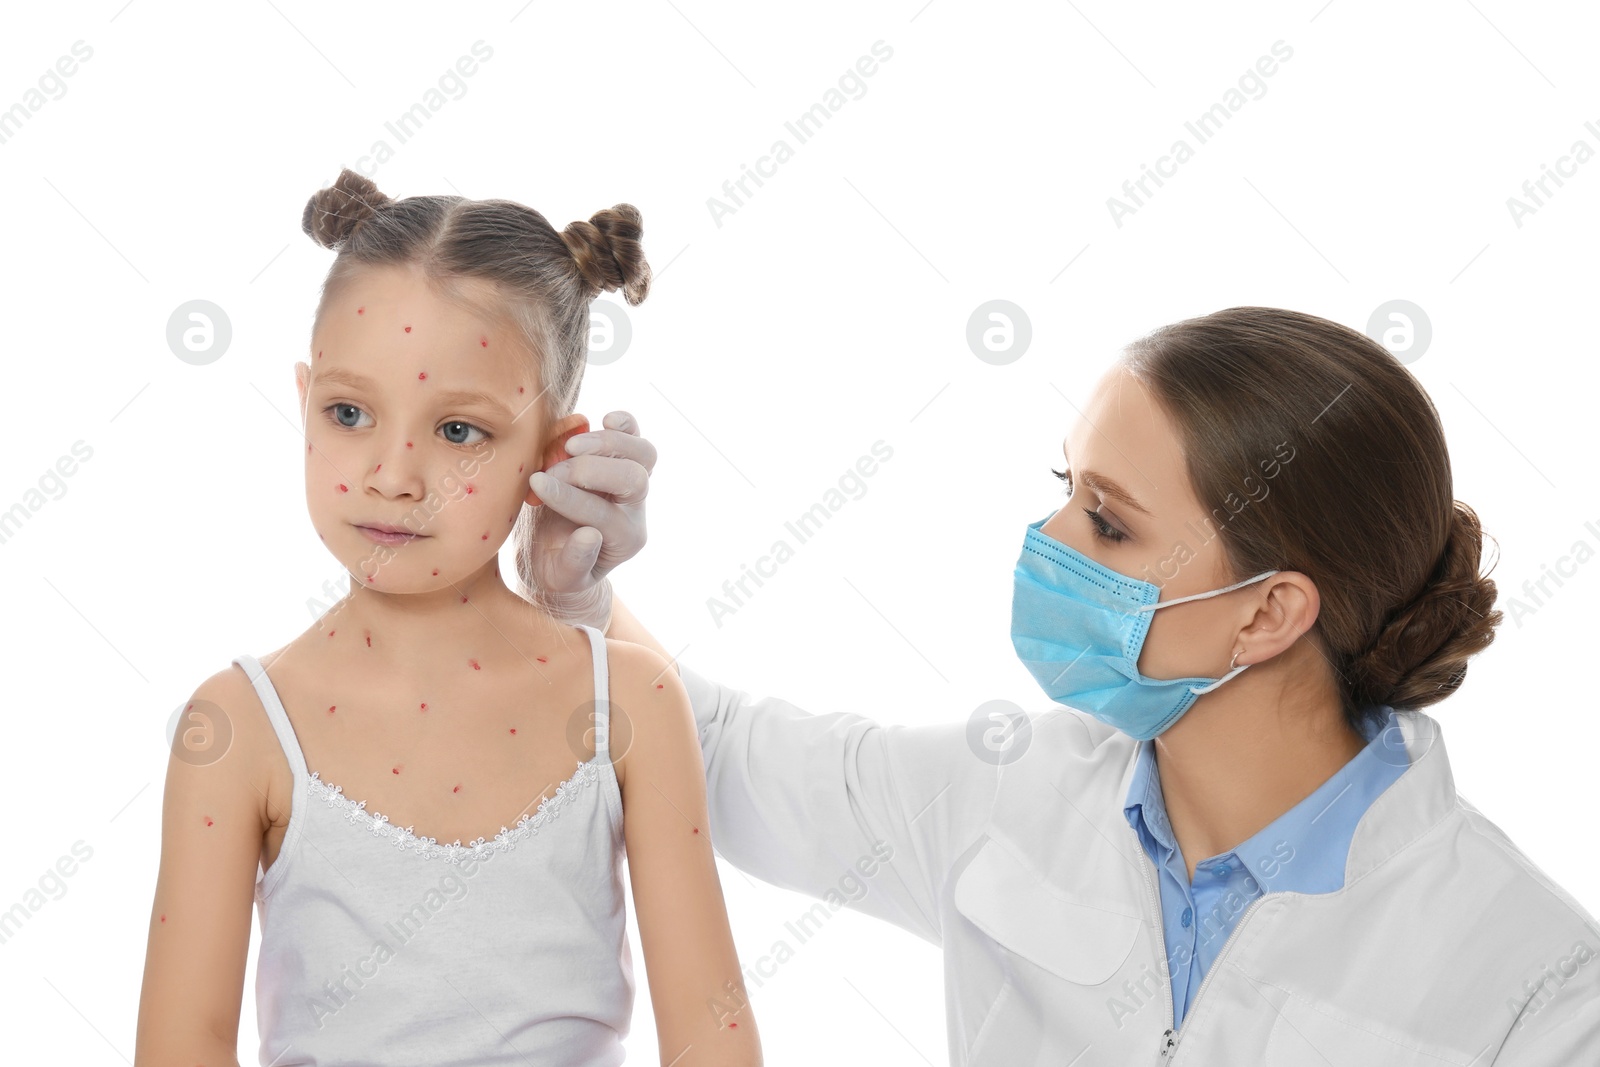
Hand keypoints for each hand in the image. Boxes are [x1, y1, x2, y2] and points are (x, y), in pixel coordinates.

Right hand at [524, 410, 654, 629]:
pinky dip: (623, 424)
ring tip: (570, 447)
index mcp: (623, 540)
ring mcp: (632, 480)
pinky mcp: (622, 457)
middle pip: (634, 479)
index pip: (603, 516)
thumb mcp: (558, 578)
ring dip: (606, 443)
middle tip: (550, 471)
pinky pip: (635, 434)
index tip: (535, 485)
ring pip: (644, 454)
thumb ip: (573, 564)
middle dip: (588, 471)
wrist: (559, 549)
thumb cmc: (556, 564)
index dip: (568, 498)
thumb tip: (589, 535)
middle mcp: (634, 509)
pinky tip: (602, 420)